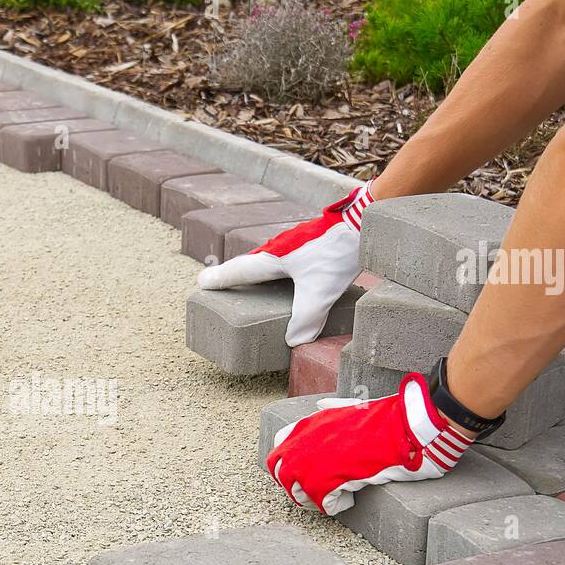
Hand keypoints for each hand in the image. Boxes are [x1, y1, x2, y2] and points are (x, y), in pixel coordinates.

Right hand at [196, 183, 372, 346]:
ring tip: (253, 285)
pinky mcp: (309, 242)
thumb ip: (307, 319)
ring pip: (266, 259)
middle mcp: (278, 247)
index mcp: (272, 258)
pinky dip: (276, 269)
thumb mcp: (320, 292)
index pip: (238, 270)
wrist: (363, 221)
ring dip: (255, 271)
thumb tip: (294, 342)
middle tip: (220, 284)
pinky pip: (283, 258)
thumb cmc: (336, 253)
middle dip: (233, 274)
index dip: (219, 278)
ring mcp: (293, 242)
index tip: (201, 282)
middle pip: (249, 262)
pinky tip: (289, 278)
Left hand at [266, 373, 474, 515]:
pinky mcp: (329, 482)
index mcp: (306, 426)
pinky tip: (351, 497)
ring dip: (315, 499)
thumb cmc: (382, 417)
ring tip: (337, 494)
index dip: (288, 466)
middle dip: (296, 486)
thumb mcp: (350, 407)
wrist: (402, 427)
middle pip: (281, 475)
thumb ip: (331, 409)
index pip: (277, 450)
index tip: (305, 472)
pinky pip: (321, 504)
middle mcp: (303, 445)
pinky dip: (336, 505)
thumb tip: (319, 405)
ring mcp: (312, 464)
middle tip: (319, 490)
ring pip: (297, 493)